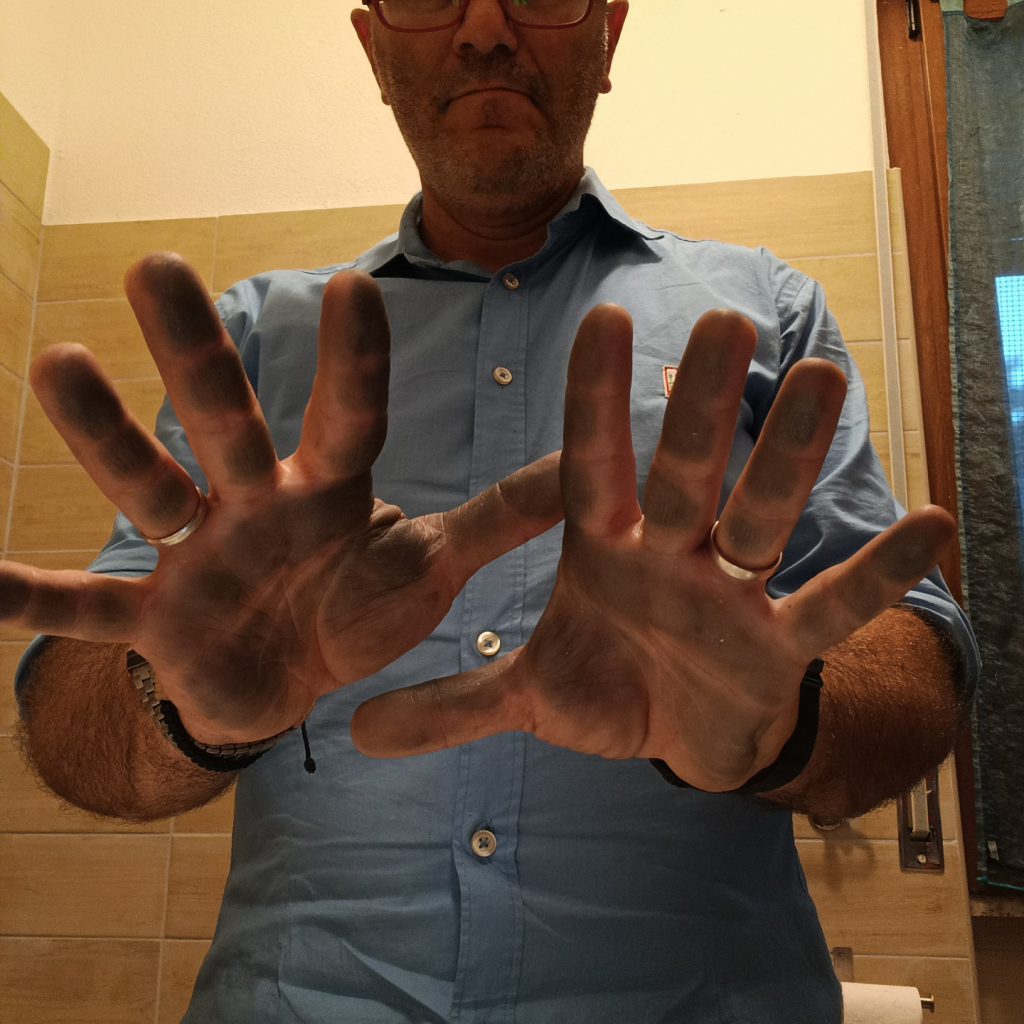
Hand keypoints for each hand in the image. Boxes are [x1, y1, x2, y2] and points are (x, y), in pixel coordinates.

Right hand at [0, 255, 560, 743]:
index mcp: (328, 493)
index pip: (348, 419)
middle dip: (196, 356)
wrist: (292, 682)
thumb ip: (498, 521)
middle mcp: (254, 505)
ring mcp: (196, 556)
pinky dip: (31, 595)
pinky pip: (83, 608)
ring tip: (56, 363)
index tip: (350, 288)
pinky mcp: (153, 619)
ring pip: (146, 489)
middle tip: (155, 267)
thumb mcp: (431, 567)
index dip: (353, 363)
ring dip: (104, 437)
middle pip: (226, 422)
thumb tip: (583, 472)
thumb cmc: (360, 612)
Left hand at [351, 306, 954, 790]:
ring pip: (763, 518)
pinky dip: (874, 574)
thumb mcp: (528, 698)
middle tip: (724, 322)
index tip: (604, 322)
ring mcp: (732, 596)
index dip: (598, 403)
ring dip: (790, 457)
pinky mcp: (780, 646)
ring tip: (825, 375)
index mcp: (603, 552)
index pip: (595, 467)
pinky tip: (933, 524)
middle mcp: (671, 556)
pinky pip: (830, 605)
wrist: (679, 740)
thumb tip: (356, 732)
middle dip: (703, 409)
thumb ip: (453, 706)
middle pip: (686, 474)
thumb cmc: (608, 692)